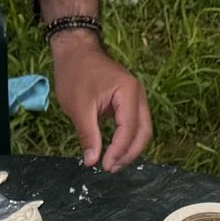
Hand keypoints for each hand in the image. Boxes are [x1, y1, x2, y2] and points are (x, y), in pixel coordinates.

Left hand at [51, 36, 150, 170]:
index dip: (119, 151)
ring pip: (142, 130)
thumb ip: (88, 135)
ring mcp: (135, 97)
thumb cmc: (75, 74)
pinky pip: (135, 124)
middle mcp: (137, 94)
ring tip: (112, 163)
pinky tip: (114, 151)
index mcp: (127, 92)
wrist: (76, 52)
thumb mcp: (79, 107)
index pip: (129, 129)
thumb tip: (92, 161)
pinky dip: (127, 140)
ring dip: (130, 149)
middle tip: (110, 168)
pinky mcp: (129, 101)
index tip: (104, 165)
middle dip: (129, 153)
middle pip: (144, 131)